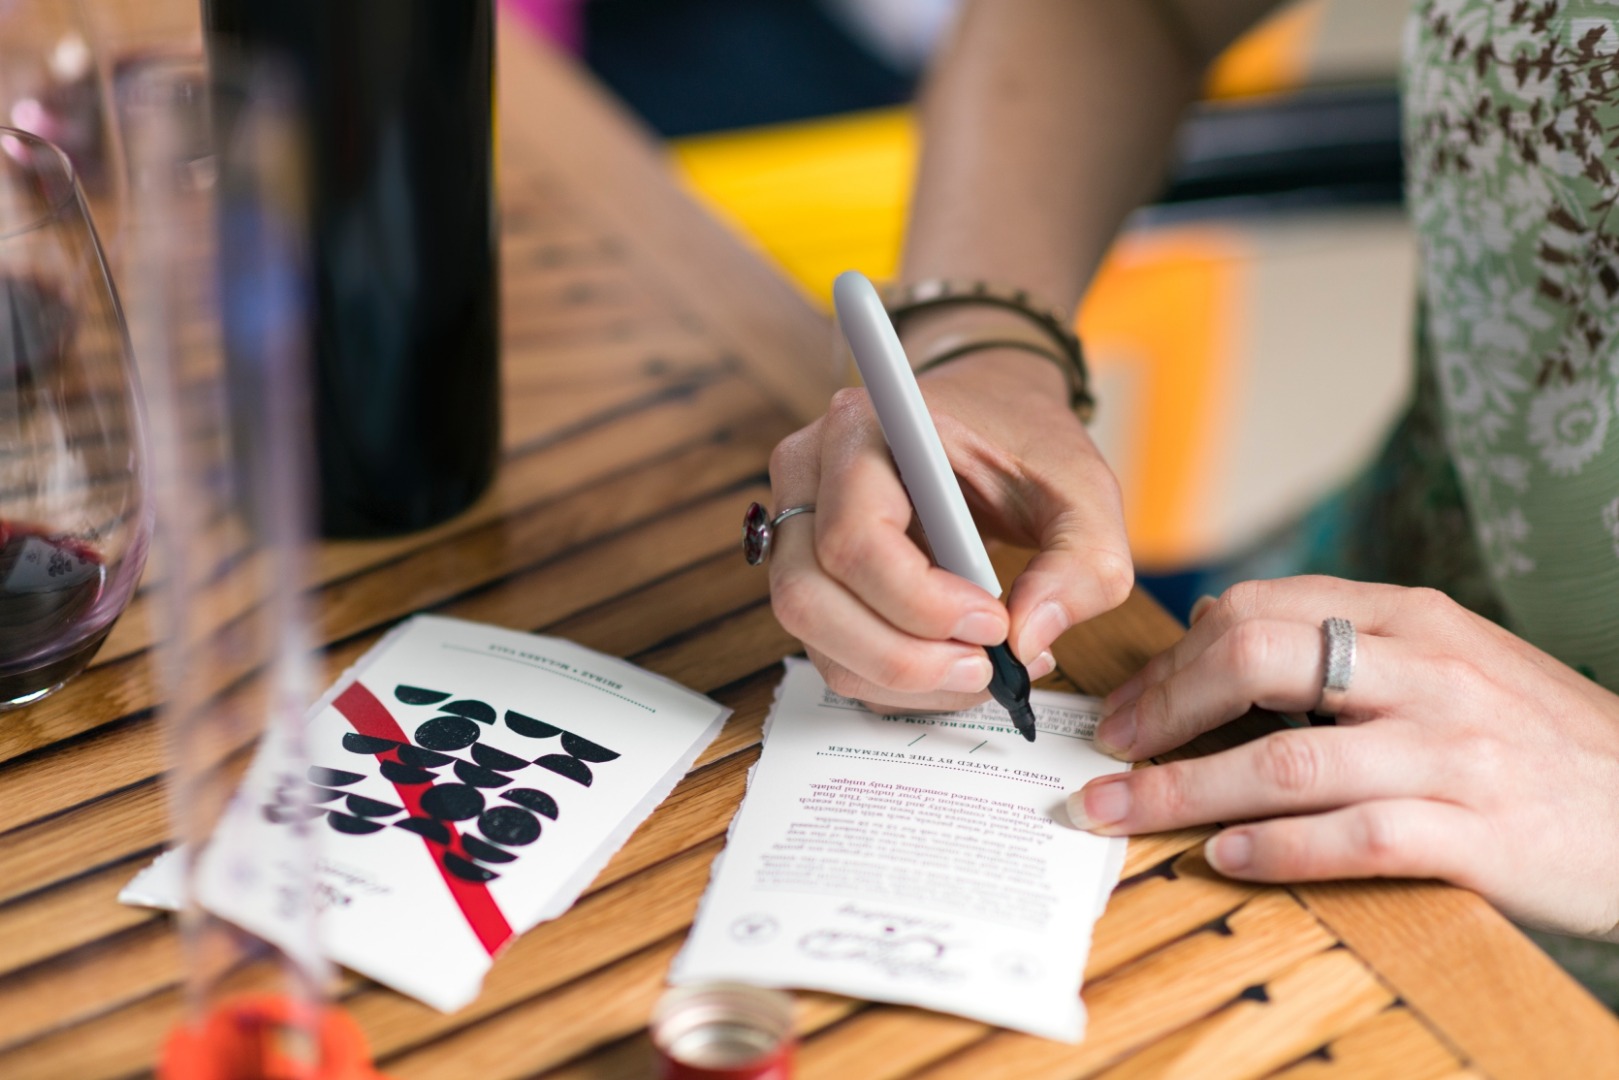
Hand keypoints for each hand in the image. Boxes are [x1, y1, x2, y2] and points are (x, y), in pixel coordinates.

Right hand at [765, 348, 1131, 711]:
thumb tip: (1028, 643)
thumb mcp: (1084, 488)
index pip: (855, 538)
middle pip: (808, 595)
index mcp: (866, 428)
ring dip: (895, 676)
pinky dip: (887, 677)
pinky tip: (950, 661)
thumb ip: (1082, 563)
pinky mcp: (808, 567)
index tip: (994, 623)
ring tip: (977, 669)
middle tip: (984, 668)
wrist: (993, 412)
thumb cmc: (1025, 437)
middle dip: (900, 657)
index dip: (920, 601)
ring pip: (809, 632)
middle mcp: (810, 472)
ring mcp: (797, 521)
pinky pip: (826, 645)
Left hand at [1068, 576, 1618, 937]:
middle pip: (1256, 662)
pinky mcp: (1478, 835)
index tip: (1132, 706)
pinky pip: (1353, 837)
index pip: (1259, 611)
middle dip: (1163, 709)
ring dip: (1184, 790)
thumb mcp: (1450, 660)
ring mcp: (1452, 753)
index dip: (1175, 659)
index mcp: (1411, 618)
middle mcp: (1426, 672)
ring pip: (1286, 759)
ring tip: (1121, 813)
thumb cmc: (1535, 737)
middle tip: (1111, 752)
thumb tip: (1218, 639)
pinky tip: (1224, 856)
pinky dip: (1276, 848)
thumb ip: (1346, 644)